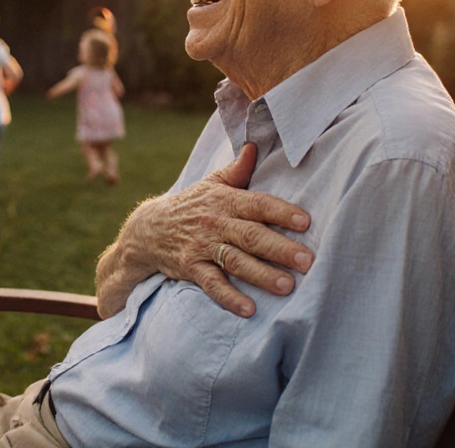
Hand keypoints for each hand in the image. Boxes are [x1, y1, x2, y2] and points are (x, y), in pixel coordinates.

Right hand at [97, 143, 312, 317]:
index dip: (281, 212)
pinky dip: (230, 298)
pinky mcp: (191, 268)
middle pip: (251, 235)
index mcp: (225, 200)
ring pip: (236, 261)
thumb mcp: (211, 183)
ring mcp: (202, 247)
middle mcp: (215, 223)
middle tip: (306, 260)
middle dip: (280, 248)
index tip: (305, 222)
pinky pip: (212, 285)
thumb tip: (255, 146)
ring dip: (262, 275)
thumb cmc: (191, 205)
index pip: (257, 204)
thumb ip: (237, 170)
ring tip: (287, 287)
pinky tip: (250, 309)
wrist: (148, 229)